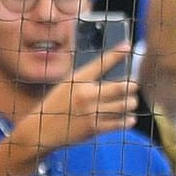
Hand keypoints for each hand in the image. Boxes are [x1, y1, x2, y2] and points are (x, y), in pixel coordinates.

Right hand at [10, 47, 137, 157]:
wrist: (42, 129)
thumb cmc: (57, 106)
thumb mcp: (67, 86)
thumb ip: (88, 82)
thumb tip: (116, 81)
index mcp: (78, 79)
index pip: (100, 63)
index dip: (116, 54)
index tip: (128, 45)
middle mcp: (85, 93)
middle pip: (122, 87)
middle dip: (132, 86)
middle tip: (134, 87)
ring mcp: (90, 111)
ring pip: (125, 105)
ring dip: (131, 103)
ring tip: (131, 102)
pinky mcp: (94, 128)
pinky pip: (120, 123)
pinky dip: (128, 120)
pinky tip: (129, 119)